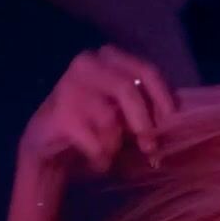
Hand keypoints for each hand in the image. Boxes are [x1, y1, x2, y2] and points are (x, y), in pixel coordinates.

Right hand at [20, 46, 175, 176]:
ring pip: (108, 118)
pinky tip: (97, 163)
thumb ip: (143, 107)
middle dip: (142, 123)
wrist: (47, 146)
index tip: (171, 122)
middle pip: (127, 89)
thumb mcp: (121, 111)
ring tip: (109, 154)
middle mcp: (87, 64)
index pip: (145, 70)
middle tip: (149, 148)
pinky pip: (93, 141)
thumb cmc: (91, 126)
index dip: (162, 97)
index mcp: (108, 58)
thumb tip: (172, 121)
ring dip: (115, 144)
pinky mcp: (60, 114)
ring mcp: (70, 87)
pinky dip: (101, 158)